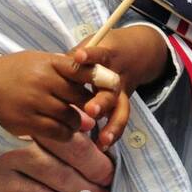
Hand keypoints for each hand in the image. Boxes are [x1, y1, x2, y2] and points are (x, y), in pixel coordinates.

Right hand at [0, 50, 109, 142]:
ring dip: (79, 122)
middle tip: (95, 110)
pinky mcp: (26, 122)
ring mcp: (34, 103)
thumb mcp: (39, 61)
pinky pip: (57, 132)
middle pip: (80, 97)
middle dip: (91, 105)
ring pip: (71, 117)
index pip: (82, 69)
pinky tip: (65, 131)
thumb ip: (66, 69)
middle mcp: (43, 82)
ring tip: (78, 121)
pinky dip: (66, 133)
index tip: (113, 83)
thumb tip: (96, 82)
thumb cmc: (17, 72)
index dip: (100, 78)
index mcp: (49, 64)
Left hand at [73, 25, 168, 148]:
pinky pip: (119, 120)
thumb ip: (74, 57)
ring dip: (112, 125)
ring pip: (121, 109)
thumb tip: (55, 64)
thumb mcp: (91, 45)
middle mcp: (117, 77)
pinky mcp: (121, 105)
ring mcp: (121, 92)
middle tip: (91, 110)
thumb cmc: (102, 50)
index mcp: (108, 57)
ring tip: (103, 140)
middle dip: (102, 101)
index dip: (91, 56)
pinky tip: (102, 145)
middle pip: (112, 89)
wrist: (136, 52)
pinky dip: (112, 133)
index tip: (79, 57)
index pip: (100, 55)